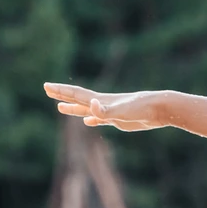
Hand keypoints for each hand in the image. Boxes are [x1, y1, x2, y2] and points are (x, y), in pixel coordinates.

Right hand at [44, 83, 170, 131]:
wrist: (160, 109)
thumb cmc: (142, 108)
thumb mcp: (121, 111)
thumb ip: (105, 110)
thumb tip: (91, 106)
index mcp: (100, 100)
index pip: (76, 94)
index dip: (61, 91)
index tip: (46, 86)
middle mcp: (103, 104)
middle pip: (78, 99)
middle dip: (62, 95)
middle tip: (47, 90)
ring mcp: (110, 112)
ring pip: (87, 110)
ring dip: (74, 109)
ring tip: (60, 108)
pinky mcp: (119, 120)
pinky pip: (101, 120)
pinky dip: (93, 119)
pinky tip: (89, 122)